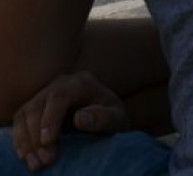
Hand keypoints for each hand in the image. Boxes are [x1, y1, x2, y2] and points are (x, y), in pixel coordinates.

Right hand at [12, 72, 129, 171]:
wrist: (106, 119)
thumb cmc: (112, 117)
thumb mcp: (117, 118)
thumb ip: (104, 117)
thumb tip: (80, 118)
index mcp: (82, 83)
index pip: (60, 95)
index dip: (50, 118)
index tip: (47, 142)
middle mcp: (60, 85)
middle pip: (38, 106)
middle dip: (36, 135)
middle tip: (44, 161)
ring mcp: (45, 95)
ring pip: (25, 114)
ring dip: (26, 141)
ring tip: (35, 163)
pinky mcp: (35, 109)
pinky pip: (20, 122)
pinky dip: (21, 141)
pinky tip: (26, 157)